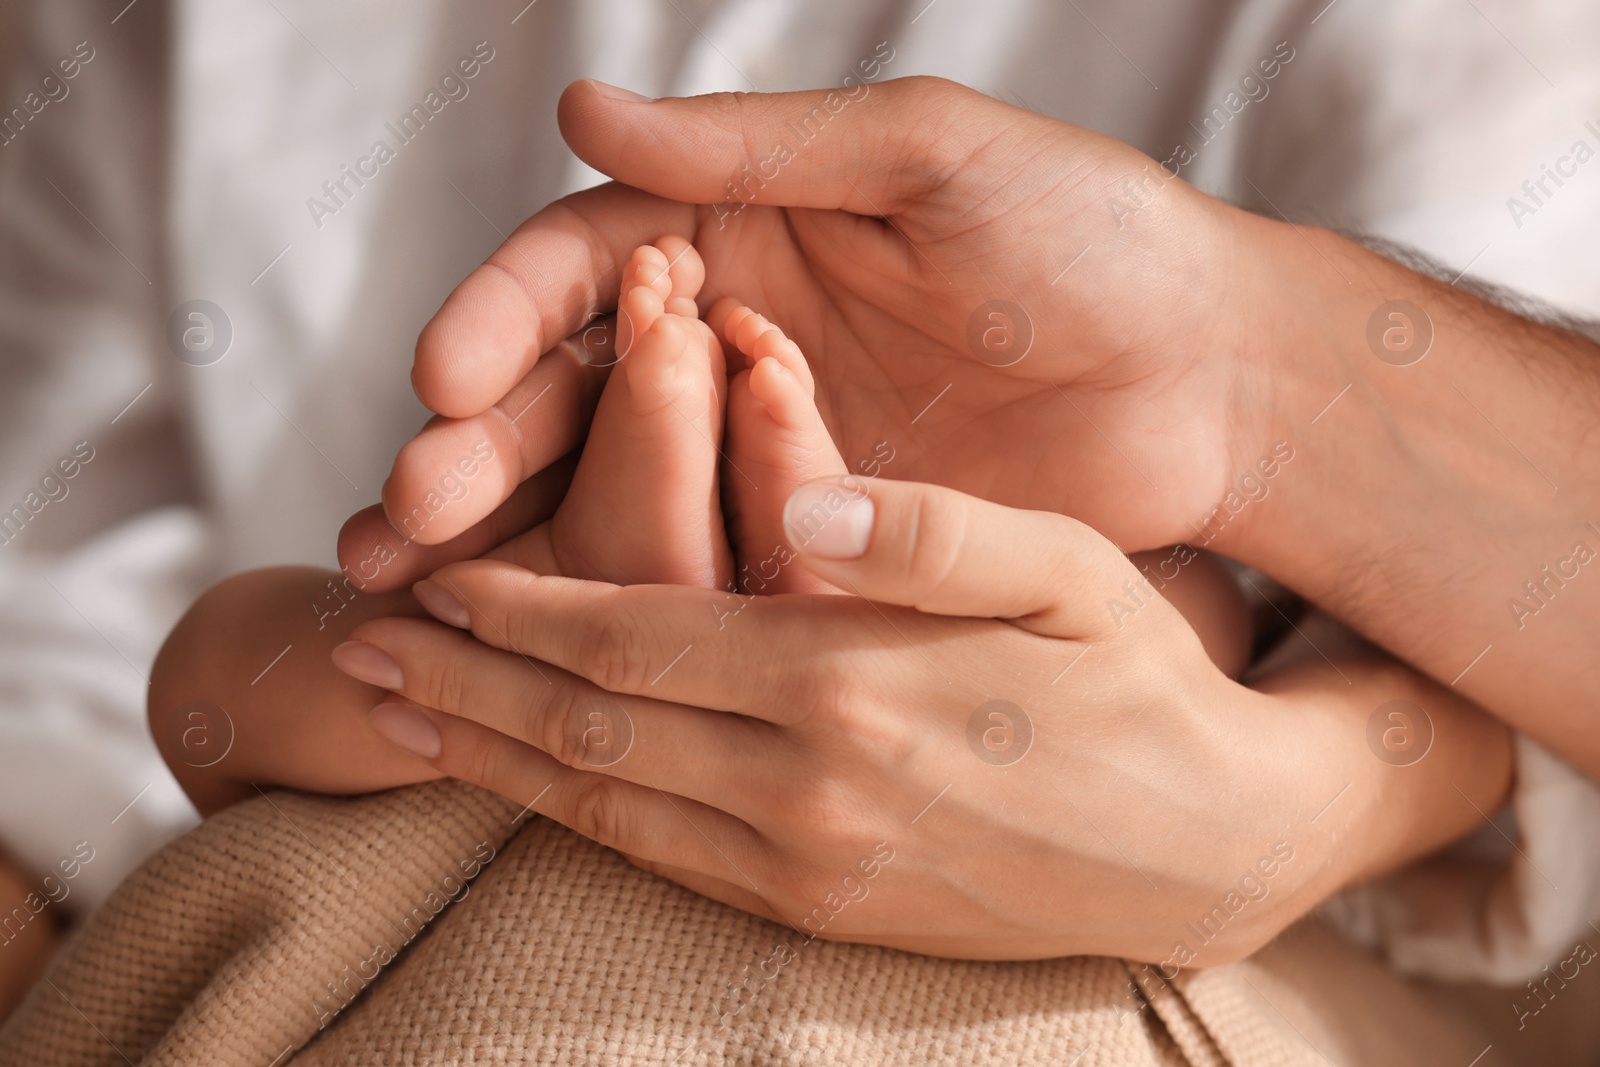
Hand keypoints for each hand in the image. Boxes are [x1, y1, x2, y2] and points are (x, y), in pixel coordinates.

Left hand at [336, 477, 1506, 961]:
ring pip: (601, 806)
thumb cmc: (1140, 681)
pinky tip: (524, 788)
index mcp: (847, 683)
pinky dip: (569, 818)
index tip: (433, 574)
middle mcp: (805, 788)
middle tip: (361, 646)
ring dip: (490, 758)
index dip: (518, 608)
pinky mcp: (821, 911)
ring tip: (400, 718)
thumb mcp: (1067, 568)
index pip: (631, 638)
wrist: (1211, 843)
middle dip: (464, 684)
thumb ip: (924, 528)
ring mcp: (806, 865)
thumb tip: (795, 504)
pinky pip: (658, 862)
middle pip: (584, 731)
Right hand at [340, 76, 1282, 589]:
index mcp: (739, 231)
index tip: (440, 376)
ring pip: (604, 495)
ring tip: (416, 591)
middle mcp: (728, 345)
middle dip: (473, 451)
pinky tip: (539, 644)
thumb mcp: (926, 156)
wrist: (1218, 380)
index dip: (499, 318)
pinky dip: (615, 604)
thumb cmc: (1093, 240)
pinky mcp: (810, 546)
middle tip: (403, 519)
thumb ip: (755, 142)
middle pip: (564, 395)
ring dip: (506, 540)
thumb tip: (576, 101)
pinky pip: (696, 573)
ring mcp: (764, 454)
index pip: (581, 268)